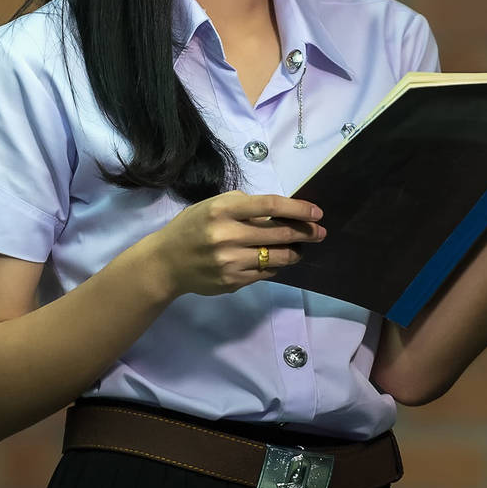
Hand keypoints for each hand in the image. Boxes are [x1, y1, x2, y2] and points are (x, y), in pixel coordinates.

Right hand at [142, 191, 324, 297]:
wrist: (166, 263)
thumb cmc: (192, 227)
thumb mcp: (213, 206)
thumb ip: (244, 207)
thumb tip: (281, 212)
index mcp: (223, 210)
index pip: (270, 206)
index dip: (298, 209)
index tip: (317, 212)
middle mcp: (228, 235)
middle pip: (279, 233)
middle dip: (305, 232)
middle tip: (320, 232)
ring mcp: (231, 261)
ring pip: (277, 257)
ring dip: (294, 252)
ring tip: (299, 248)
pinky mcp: (233, 281)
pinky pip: (265, 273)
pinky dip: (274, 265)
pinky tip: (274, 260)